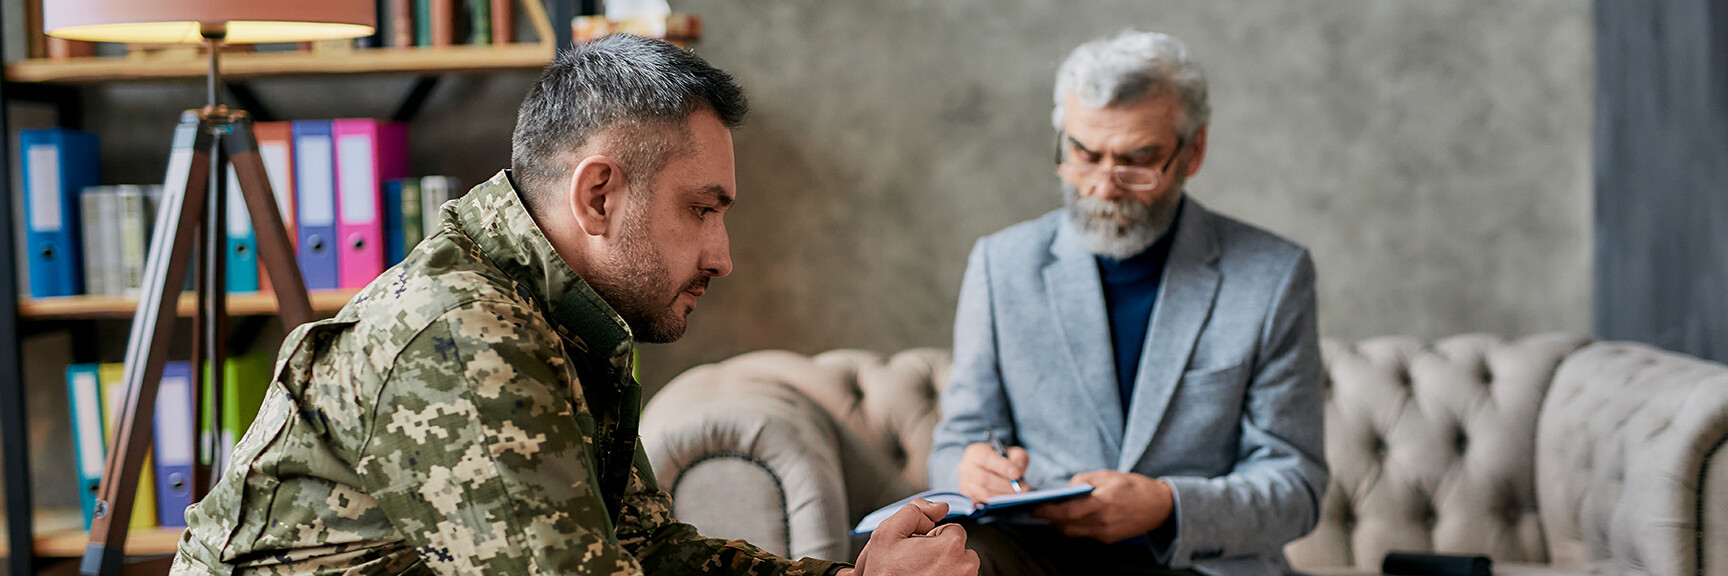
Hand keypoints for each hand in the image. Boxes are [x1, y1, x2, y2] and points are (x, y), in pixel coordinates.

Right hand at [850, 499, 978, 575]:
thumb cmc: (885, 575)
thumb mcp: (887, 534)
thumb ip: (913, 512)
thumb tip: (940, 507)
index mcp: (951, 546)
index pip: (953, 529)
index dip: (932, 537)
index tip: (918, 549)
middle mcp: (965, 567)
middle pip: (960, 549)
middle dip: (942, 552)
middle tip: (918, 563)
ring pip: (961, 567)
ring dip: (946, 567)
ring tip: (921, 574)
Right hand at [957, 442, 1028, 502]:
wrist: (989, 470)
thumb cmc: (1002, 460)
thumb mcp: (1013, 453)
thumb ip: (1017, 458)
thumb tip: (1016, 472)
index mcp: (976, 452)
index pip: (986, 458)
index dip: (1002, 467)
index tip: (1017, 474)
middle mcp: (966, 467)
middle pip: (984, 479)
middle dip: (1006, 485)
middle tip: (1023, 488)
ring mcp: (965, 484)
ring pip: (983, 493)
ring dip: (1003, 496)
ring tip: (1018, 495)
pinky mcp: (968, 497)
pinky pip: (982, 503)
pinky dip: (997, 503)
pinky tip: (1008, 500)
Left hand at [1032, 470, 1172, 543]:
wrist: (1160, 506)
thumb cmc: (1134, 487)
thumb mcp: (1108, 474)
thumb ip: (1084, 480)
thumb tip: (1065, 489)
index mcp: (1102, 502)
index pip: (1067, 512)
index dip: (1047, 512)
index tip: (1034, 508)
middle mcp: (1103, 522)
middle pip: (1067, 526)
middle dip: (1051, 518)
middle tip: (1042, 508)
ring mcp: (1106, 533)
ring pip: (1074, 532)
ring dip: (1063, 522)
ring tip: (1057, 511)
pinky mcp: (1109, 539)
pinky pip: (1086, 533)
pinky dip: (1077, 525)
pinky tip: (1077, 515)